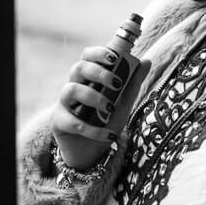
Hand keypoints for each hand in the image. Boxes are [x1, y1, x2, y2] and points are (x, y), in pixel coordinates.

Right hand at [51, 46, 150, 169]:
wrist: (93, 151)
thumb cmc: (105, 121)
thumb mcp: (123, 102)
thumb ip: (133, 83)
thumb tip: (147, 61)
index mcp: (88, 77)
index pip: (87, 56)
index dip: (98, 53)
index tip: (115, 58)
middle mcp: (73, 86)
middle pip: (78, 68)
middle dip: (99, 73)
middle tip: (116, 84)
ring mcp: (63, 103)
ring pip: (71, 90)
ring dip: (93, 97)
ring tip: (109, 109)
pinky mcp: (58, 122)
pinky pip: (73, 122)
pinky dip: (93, 130)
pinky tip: (108, 135)